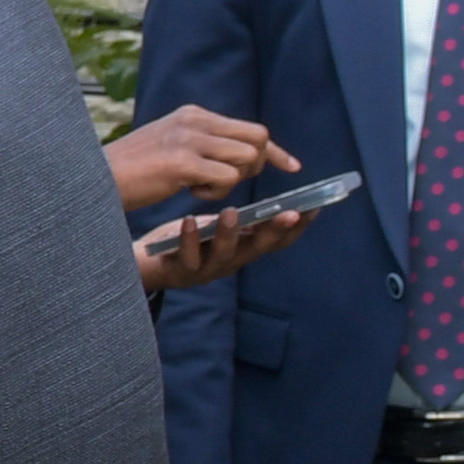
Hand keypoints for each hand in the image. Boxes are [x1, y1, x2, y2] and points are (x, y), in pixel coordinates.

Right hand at [107, 107, 292, 218]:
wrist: (94, 179)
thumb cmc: (130, 171)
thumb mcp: (170, 145)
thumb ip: (201, 144)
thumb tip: (237, 154)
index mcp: (193, 115)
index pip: (250, 127)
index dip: (273, 150)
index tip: (291, 166)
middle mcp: (194, 121)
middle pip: (257, 138)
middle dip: (255, 166)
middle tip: (227, 183)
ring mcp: (189, 139)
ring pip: (245, 159)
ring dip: (231, 181)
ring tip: (200, 187)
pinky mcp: (182, 162)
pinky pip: (226, 178)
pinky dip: (216, 192)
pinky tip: (189, 191)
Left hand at [134, 203, 315, 295]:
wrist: (149, 263)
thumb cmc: (189, 239)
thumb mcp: (220, 227)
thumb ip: (242, 218)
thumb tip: (267, 193)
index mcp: (244, 248)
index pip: (278, 240)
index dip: (298, 226)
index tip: (315, 205)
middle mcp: (231, 262)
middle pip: (259, 249)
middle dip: (277, 231)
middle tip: (292, 212)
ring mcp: (207, 269)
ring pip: (224, 255)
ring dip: (229, 234)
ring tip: (231, 212)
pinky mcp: (181, 270)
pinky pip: (187, 256)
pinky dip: (189, 239)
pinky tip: (189, 220)